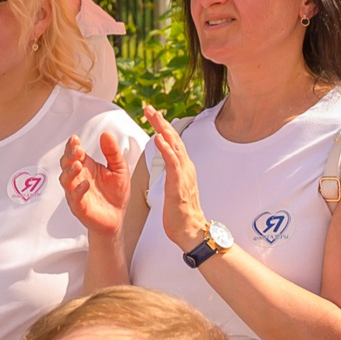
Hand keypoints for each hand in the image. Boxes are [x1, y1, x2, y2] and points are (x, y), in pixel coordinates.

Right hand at [59, 131, 132, 240]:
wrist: (117, 217)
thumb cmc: (116, 193)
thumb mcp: (119, 169)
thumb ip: (112, 152)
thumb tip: (106, 134)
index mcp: (86, 166)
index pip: (74, 153)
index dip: (72, 146)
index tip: (75, 139)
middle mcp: (78, 178)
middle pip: (66, 164)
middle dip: (69, 155)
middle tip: (77, 149)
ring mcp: (76, 193)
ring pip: (65, 180)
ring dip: (70, 171)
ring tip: (78, 165)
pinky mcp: (80, 207)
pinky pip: (75, 198)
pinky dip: (79, 190)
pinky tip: (86, 184)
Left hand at [141, 104, 211, 249]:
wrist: (191, 231)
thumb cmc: (181, 214)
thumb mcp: (175, 188)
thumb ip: (174, 173)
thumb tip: (169, 163)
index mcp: (183, 168)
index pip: (173, 142)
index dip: (163, 127)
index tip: (152, 114)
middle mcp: (186, 168)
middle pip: (174, 138)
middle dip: (161, 122)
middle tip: (150, 108)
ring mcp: (184, 175)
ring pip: (174, 146)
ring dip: (163, 129)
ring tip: (153, 116)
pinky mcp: (179, 184)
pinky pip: (173, 163)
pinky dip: (166, 149)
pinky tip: (159, 139)